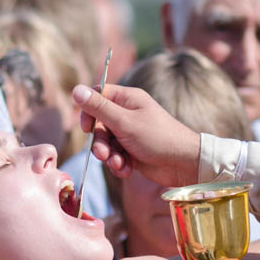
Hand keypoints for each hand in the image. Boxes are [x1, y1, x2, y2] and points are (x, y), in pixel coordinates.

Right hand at [72, 84, 200, 186]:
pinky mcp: (133, 152)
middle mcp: (128, 114)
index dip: (88, 111)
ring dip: (109, 156)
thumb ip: (99, 107)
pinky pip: (116, 156)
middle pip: (99, 124)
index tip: (86, 127)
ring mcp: (130, 134)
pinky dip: (119, 165)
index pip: (98, 96)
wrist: (183, 163)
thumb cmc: (157, 137)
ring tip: (119, 164)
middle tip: (103, 154)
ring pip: (106, 143)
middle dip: (99, 142)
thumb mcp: (124, 122)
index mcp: (128, 99)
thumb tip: (75, 89)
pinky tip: (127, 170)